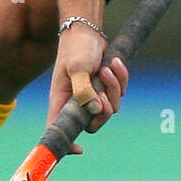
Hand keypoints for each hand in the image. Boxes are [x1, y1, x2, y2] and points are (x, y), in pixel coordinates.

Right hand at [47, 23, 128, 144]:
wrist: (87, 31)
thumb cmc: (76, 49)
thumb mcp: (77, 67)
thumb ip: (84, 90)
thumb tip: (96, 110)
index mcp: (61, 101)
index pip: (59, 129)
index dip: (66, 144)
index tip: (79, 150)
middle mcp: (76, 103)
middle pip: (94, 124)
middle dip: (104, 110)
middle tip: (102, 92)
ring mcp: (92, 96)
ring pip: (111, 109)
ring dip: (113, 88)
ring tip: (106, 68)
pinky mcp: (105, 88)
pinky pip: (120, 94)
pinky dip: (121, 79)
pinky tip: (114, 62)